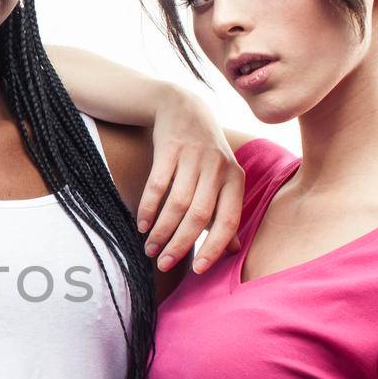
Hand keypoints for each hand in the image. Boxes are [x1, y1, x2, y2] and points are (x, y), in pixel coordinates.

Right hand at [138, 86, 243, 273]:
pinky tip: (142, 225)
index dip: (214, 247)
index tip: (199, 270)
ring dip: (162, 230)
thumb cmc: (204, 153)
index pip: (229, 220)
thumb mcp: (222, 178)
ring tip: (150, 248)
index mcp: (235, 179)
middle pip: (199, 215)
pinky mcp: (170, 148)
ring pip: (177, 203)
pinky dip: (149, 208)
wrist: (183, 108)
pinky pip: (158, 185)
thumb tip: (232, 249)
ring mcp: (193, 156)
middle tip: (164, 264)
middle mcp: (217, 167)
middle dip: (181, 244)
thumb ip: (225, 212)